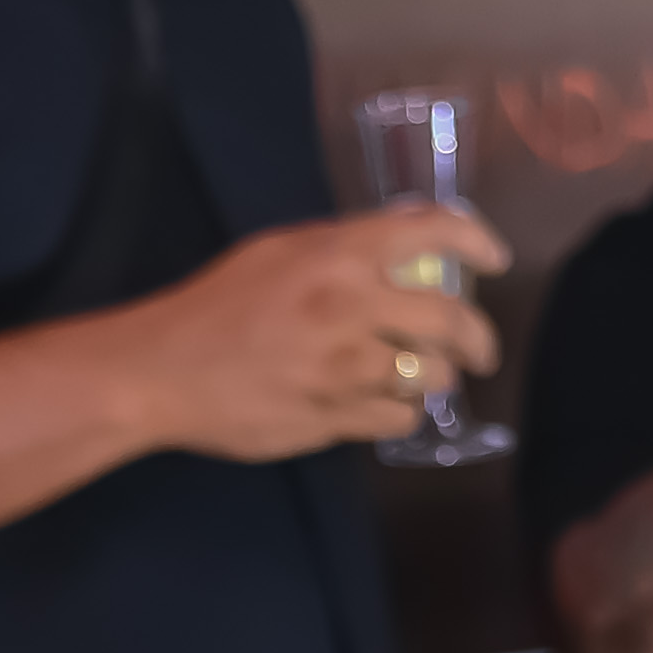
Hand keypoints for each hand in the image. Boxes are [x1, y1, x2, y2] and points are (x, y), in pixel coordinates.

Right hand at [119, 209, 510, 463]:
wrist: (157, 373)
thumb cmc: (213, 306)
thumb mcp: (276, 252)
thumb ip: (340, 248)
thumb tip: (404, 249)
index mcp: (336, 254)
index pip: (436, 234)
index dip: (479, 243)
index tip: (494, 261)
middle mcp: (349, 306)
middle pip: (451, 321)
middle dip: (478, 340)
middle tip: (478, 351)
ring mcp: (341, 368)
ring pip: (429, 377)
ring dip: (434, 380)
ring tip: (419, 380)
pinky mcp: (331, 417)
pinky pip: (395, 418)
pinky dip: (399, 413)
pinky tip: (380, 406)